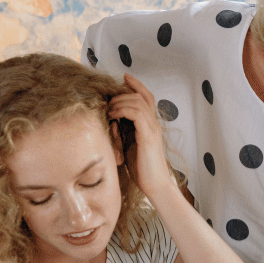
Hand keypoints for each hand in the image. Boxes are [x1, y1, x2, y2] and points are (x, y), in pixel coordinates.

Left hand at [108, 74, 174, 200]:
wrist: (155, 185)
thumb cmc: (142, 169)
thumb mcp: (129, 146)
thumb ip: (124, 132)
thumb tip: (111, 120)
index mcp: (150, 125)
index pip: (147, 98)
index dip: (137, 85)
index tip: (124, 76)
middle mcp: (154, 124)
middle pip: (143, 96)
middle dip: (123, 93)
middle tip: (108, 100)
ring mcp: (152, 129)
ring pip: (139, 102)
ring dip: (121, 102)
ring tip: (109, 109)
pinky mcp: (148, 136)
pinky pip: (137, 114)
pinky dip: (123, 110)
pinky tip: (113, 116)